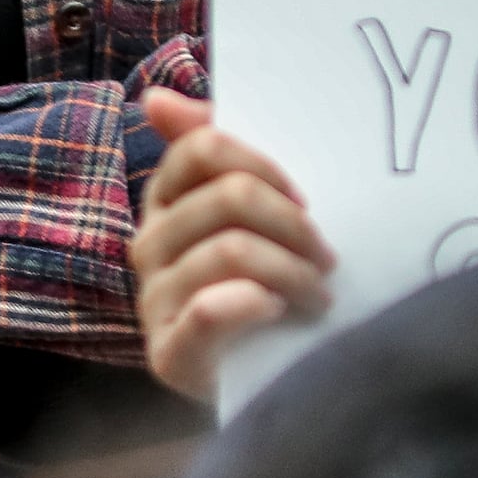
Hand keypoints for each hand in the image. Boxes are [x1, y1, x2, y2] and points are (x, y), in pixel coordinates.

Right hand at [129, 88, 334, 400]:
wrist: (267, 379)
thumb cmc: (267, 286)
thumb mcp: (254, 215)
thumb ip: (215, 151)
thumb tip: (156, 98)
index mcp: (166, 201)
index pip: (203, 149)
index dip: (264, 165)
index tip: (305, 198)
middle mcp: (149, 244)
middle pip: (227, 197)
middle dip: (293, 225)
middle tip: (328, 256)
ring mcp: (153, 299)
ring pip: (230, 251)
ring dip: (293, 271)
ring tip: (320, 295)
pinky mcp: (167, 354)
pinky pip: (207, 310)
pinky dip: (253, 304)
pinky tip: (278, 311)